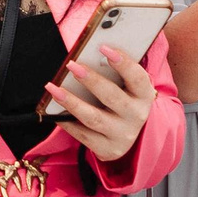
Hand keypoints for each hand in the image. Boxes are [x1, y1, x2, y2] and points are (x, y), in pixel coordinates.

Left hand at [44, 41, 159, 164]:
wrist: (126, 134)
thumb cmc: (122, 100)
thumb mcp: (126, 87)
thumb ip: (114, 71)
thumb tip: (90, 53)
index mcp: (144, 96)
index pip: (137, 78)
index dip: (122, 62)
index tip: (103, 47)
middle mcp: (136, 116)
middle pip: (111, 97)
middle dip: (91, 80)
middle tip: (72, 65)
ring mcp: (122, 135)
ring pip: (93, 118)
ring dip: (71, 102)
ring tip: (53, 88)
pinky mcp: (107, 149)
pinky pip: (83, 135)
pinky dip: (67, 122)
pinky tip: (54, 112)